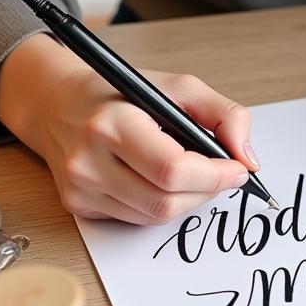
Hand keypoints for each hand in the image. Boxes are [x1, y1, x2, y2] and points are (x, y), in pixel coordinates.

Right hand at [0, 35, 257, 224]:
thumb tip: (248, 158)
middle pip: (165, 201)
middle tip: (225, 173)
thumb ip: (224, 115)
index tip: (238, 169)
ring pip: (154, 216)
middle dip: (207, 191)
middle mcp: (89, 160)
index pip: (172, 169)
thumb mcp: (178, 86)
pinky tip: (161, 180)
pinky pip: (136, 219)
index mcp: (112, 123)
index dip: (214, 175)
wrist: (57, 104)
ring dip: (188, 200)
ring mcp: (80, 189)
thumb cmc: (120, 92)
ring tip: (195, 174)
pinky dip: (161, 204)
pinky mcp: (78, 206)